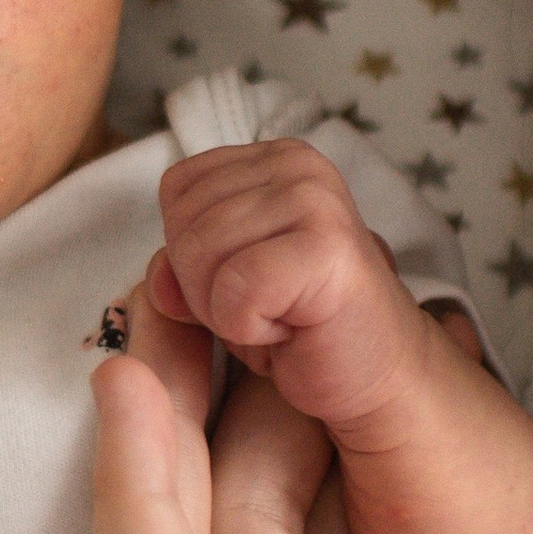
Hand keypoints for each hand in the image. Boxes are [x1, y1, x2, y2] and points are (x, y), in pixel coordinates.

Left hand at [154, 140, 441, 449]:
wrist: (374, 376)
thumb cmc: (298, 325)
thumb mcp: (220, 285)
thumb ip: (179, 265)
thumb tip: (158, 276)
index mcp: (273, 158)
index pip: (176, 189)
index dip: (190, 252)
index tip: (246, 280)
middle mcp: (298, 165)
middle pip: (184, 224)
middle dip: (204, 286)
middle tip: (264, 307)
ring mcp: (317, 201)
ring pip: (201, 255)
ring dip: (226, 311)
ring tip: (279, 316)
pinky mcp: (328, 247)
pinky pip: (235, 289)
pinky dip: (248, 328)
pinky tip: (290, 329)